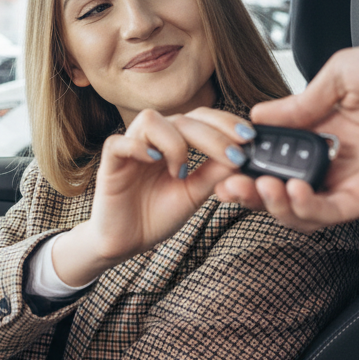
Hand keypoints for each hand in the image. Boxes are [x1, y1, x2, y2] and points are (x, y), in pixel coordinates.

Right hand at [54, 107, 251, 284]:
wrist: (126, 242)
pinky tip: (156, 163)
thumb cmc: (157, 215)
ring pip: (150, 120)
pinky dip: (139, 148)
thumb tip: (243, 154)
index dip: (224, 122)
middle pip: (181, 117)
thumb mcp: (195, 194)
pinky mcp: (109, 163)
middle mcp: (152, 140)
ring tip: (181, 171)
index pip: (199, 118)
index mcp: (174, 143)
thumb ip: (215, 173)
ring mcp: (130, 149)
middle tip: (232, 155)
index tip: (249, 137)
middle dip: (212, 135)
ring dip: (174, 142)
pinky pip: (119, 143)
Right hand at [215, 40, 358, 232]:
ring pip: (296, 208)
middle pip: (276, 185)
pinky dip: (303, 208)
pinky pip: (326, 214)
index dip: (245, 158)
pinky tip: (292, 190)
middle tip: (227, 185)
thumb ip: (300, 101)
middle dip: (246, 190)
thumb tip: (258, 116)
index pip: (272, 151)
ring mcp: (347, 180)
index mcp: (321, 126)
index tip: (224, 156)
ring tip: (260, 189)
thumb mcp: (344, 72)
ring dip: (270, 205)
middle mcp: (330, 157)